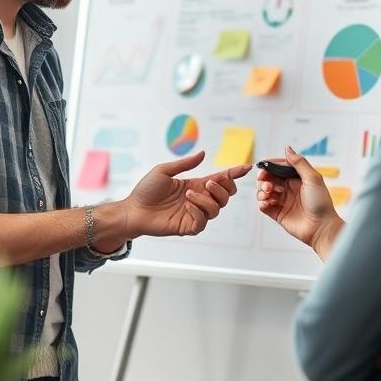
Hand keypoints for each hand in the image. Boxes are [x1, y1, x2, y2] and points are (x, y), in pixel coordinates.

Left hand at [123, 151, 251, 237]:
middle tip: (207, 183)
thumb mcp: (164, 171)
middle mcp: (199, 199)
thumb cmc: (146, 190)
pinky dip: (198, 212)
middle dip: (223, 187)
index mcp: (196, 185)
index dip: (234, 174)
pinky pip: (203, 222)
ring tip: (189, 194)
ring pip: (217, 208)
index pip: (221, 179)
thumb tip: (203, 153)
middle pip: (226, 195)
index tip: (247, 167)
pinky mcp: (188, 227)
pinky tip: (187, 206)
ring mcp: (195, 214)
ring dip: (206, 199)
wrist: (133, 209)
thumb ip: (184, 164)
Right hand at [256, 146, 343, 256]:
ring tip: (268, 193)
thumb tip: (288, 149)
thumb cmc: (321, 203)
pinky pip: (264, 206)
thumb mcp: (313, 178)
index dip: (270, 166)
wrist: (321, 227)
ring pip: (264, 191)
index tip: (263, 165)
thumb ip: (299, 163)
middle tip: (266, 182)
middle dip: (264, 178)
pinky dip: (262, 203)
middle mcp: (288, 188)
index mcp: (297, 178)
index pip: (279, 167)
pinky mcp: (277, 213)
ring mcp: (282, 201)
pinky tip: (267, 203)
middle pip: (269, 179)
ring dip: (262, 190)